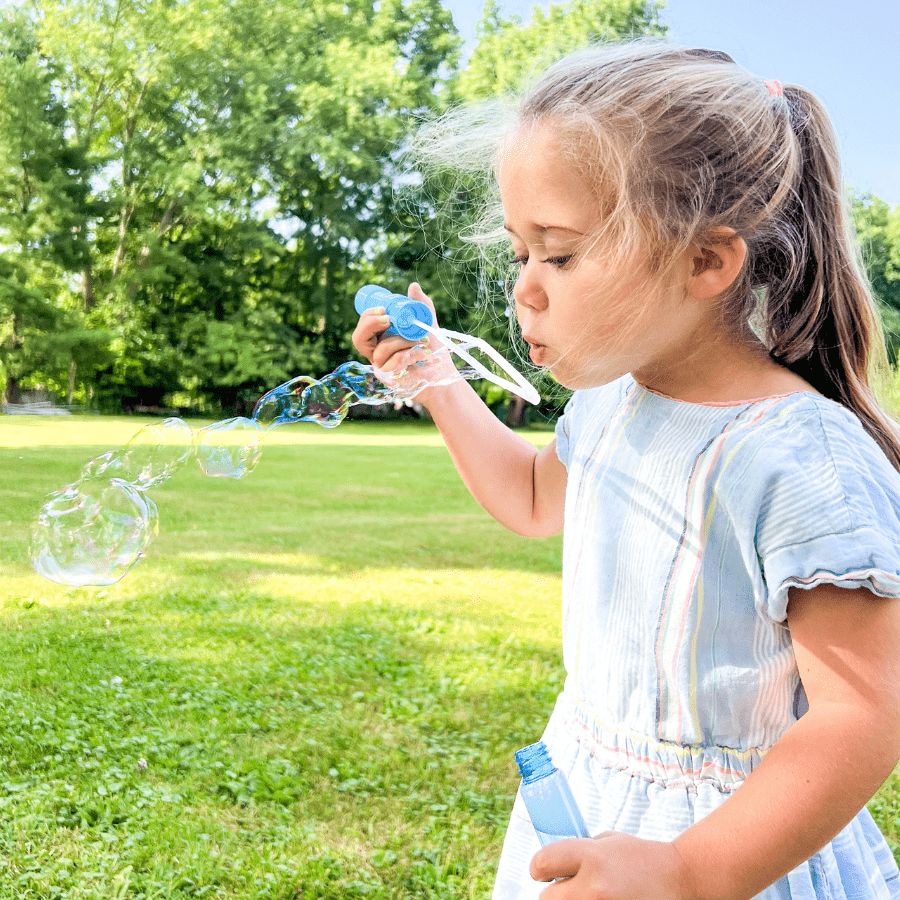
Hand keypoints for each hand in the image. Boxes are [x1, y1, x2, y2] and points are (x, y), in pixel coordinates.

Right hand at [350, 282, 459, 399]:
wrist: (443, 374)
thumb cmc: (433, 351)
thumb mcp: (427, 324)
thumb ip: (421, 306)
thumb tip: (413, 286)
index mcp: (380, 340)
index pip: (363, 328)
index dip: (368, 316)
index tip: (384, 308)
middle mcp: (376, 354)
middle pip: (358, 339)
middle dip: (371, 324)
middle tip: (388, 319)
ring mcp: (381, 368)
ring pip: (381, 350)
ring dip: (402, 341)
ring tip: (422, 341)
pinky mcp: (389, 380)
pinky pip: (392, 363)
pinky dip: (409, 355)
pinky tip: (422, 355)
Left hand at [531, 833, 693, 899]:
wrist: (680, 880)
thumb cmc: (641, 857)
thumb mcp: (609, 841)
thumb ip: (581, 851)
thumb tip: (555, 864)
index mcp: (592, 856)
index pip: (543, 862)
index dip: (539, 867)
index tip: (541, 871)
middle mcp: (595, 886)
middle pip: (546, 898)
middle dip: (554, 893)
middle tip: (564, 889)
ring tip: (587, 895)